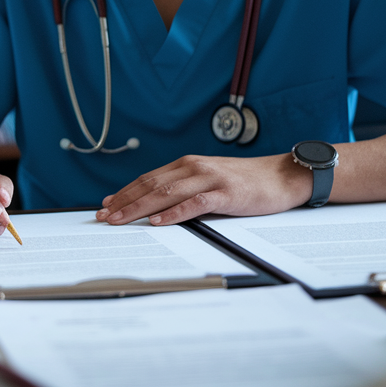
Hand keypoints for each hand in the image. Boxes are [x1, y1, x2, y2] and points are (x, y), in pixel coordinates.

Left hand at [95, 153, 313, 225]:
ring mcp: (210, 179)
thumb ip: (184, 188)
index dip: (124, 192)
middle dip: (124, 202)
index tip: (105, 205)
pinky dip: (175, 213)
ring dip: (140, 207)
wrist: (282, 176)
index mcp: (187, 165)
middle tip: (103, 216)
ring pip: (166, 193)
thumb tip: (155, 206)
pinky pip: (196, 203)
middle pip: (151, 185)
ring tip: (120, 219)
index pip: (147, 179)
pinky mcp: (226, 193)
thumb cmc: (245, 182)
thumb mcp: (208, 180)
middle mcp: (194, 168)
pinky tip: (159, 221)